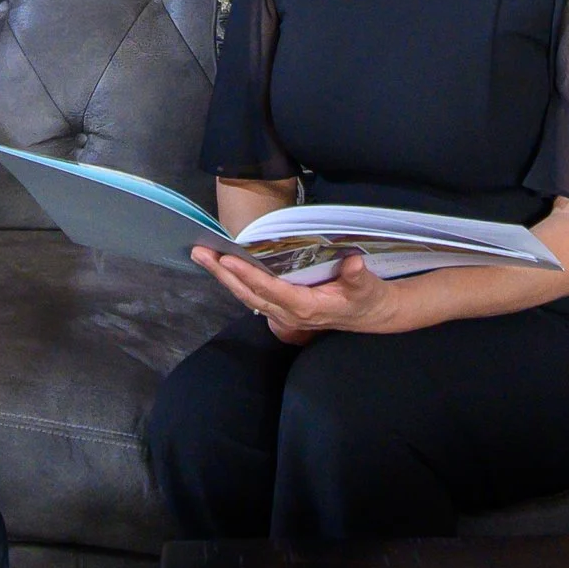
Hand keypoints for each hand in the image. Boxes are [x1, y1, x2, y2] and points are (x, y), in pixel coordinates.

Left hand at [193, 247, 400, 337]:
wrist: (368, 314)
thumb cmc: (366, 298)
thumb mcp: (367, 288)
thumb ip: (358, 277)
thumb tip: (353, 263)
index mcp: (306, 307)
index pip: (271, 290)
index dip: (248, 276)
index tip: (228, 260)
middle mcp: (289, 313)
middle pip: (249, 294)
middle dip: (222, 274)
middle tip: (200, 253)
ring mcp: (283, 312)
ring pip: (247, 296)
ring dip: (223, 276)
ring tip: (202, 255)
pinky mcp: (281, 306)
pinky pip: (253, 294)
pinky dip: (235, 280)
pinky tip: (222, 266)